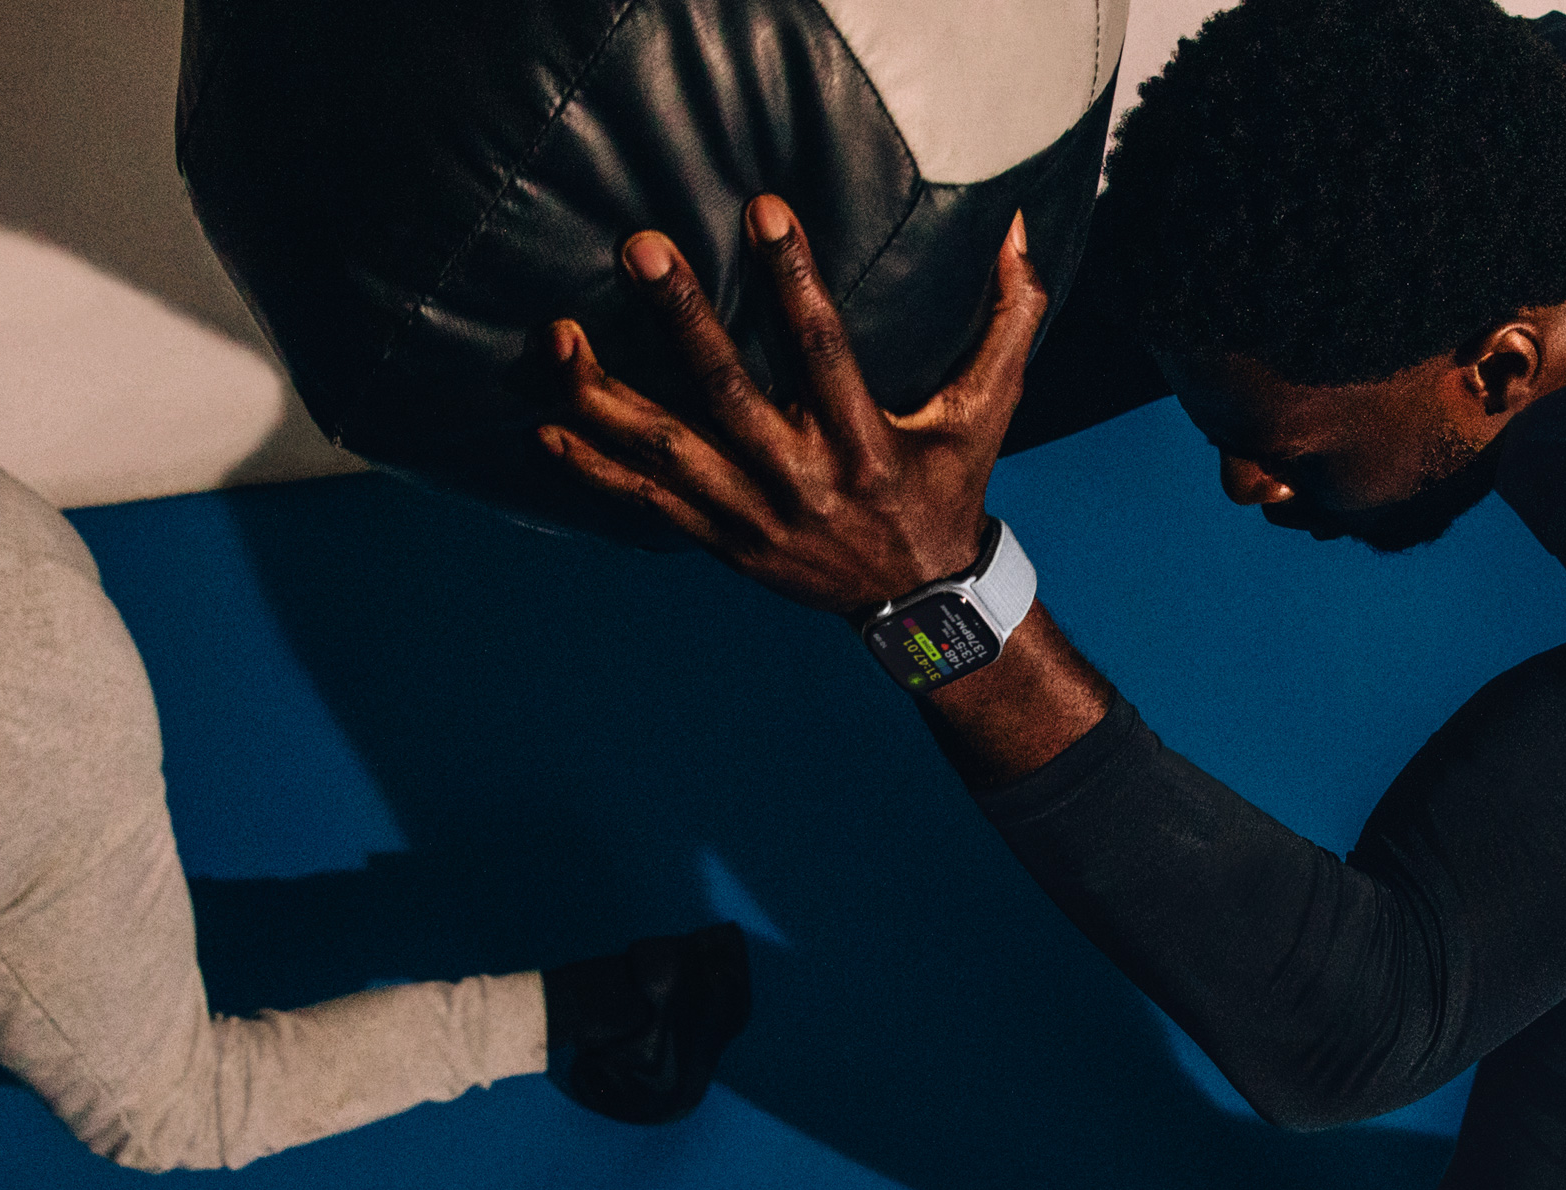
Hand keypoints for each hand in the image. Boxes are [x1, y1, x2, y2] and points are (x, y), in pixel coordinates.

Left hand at [538, 195, 1047, 613]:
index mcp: (868, 445)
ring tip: (556, 338)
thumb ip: (1011, 317)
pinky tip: (545, 427)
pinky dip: (594, 469)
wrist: (922, 605)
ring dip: (606, 398)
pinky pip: (646, 504)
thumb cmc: (951, 486)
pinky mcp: (723, 543)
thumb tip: (1019, 229)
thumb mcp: (992, 409)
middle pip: (729, 394)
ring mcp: (755, 517)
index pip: (825, 350)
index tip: (763, 209)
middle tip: (639, 249)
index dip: (793, 278)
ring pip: (669, 453)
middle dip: (680, 320)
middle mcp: (805, 481)